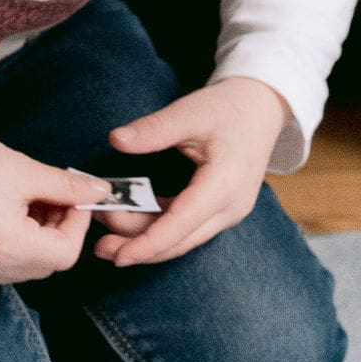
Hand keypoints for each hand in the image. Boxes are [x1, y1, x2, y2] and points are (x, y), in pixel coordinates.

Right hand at [0, 120, 95, 285]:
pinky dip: (6, 245)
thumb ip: (66, 186)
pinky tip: (0, 213)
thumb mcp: (24, 170)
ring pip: (19, 268)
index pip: (64, 255)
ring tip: (25, 202)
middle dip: (57, 232)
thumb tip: (99, 191)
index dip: (77, 225)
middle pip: (43, 265)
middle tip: (52, 197)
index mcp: (6, 248)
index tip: (75, 197)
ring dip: (33, 240)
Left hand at [92, 77, 290, 267]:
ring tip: (107, 234)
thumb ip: (154, 129)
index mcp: (225, 184)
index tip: (117, 255)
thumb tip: (116, 140)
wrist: (262, 106)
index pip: (182, 224)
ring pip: (183, 238)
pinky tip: (131, 220)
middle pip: (180, 240)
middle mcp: (231, 207)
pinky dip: (158, 227)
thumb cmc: (229, 107)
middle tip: (98, 246)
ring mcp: (228, 211)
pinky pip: (187, 227)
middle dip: (140, 247)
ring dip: (146, 239)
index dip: (148, 243)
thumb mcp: (190, 112)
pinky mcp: (221, 209)